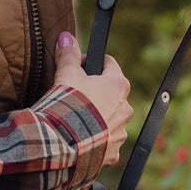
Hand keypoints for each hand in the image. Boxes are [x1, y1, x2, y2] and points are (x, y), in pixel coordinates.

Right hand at [54, 31, 131, 164]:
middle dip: (95, 92)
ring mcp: (120, 132)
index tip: (78, 65)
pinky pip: (105, 142)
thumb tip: (66, 36)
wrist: (64, 143)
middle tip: (74, 95)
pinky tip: (80, 138)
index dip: (92, 62)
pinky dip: (96, 140)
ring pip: (110, 119)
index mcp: (118, 85)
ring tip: (75, 120)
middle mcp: (126, 108)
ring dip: (97, 118)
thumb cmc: (69, 105)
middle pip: (111, 93)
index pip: (109, 64)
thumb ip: (68, 55)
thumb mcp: (66, 75)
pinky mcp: (113, 153)